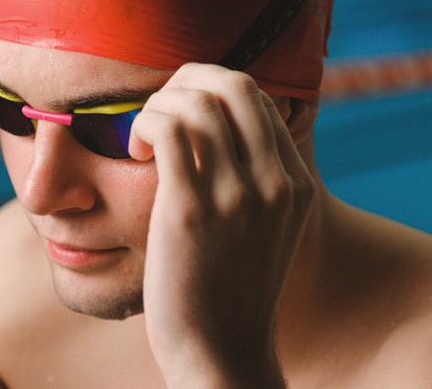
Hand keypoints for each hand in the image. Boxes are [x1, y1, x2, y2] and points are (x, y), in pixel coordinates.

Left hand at [129, 64, 314, 387]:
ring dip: (160, 103)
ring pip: (198, 99)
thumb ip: (260, 183)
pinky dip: (145, 122)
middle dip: (187, 80)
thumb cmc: (231, 289)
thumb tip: (225, 136)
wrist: (222, 351)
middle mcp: (276, 181)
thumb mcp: (266, 231)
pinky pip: (169, 127)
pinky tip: (135, 150)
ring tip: (145, 138)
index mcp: (296, 183)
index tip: (181, 113)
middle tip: (160, 112)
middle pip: (234, 83)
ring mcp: (239, 194)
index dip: (211, 88)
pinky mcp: (193, 209)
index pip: (258, 98)